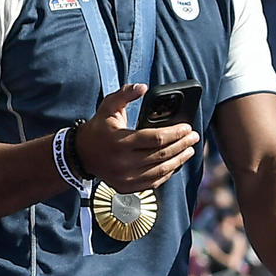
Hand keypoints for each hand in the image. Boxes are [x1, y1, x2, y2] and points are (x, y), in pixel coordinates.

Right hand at [73, 86, 197, 194]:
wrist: (81, 154)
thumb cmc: (98, 128)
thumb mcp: (108, 106)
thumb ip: (126, 94)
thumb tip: (143, 88)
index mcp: (121, 141)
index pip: (156, 138)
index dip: (175, 133)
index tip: (187, 127)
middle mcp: (124, 162)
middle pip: (162, 154)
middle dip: (182, 145)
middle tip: (194, 137)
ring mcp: (125, 177)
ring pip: (161, 170)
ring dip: (179, 160)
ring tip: (189, 150)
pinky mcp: (126, 187)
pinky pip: (153, 182)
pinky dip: (167, 173)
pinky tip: (175, 164)